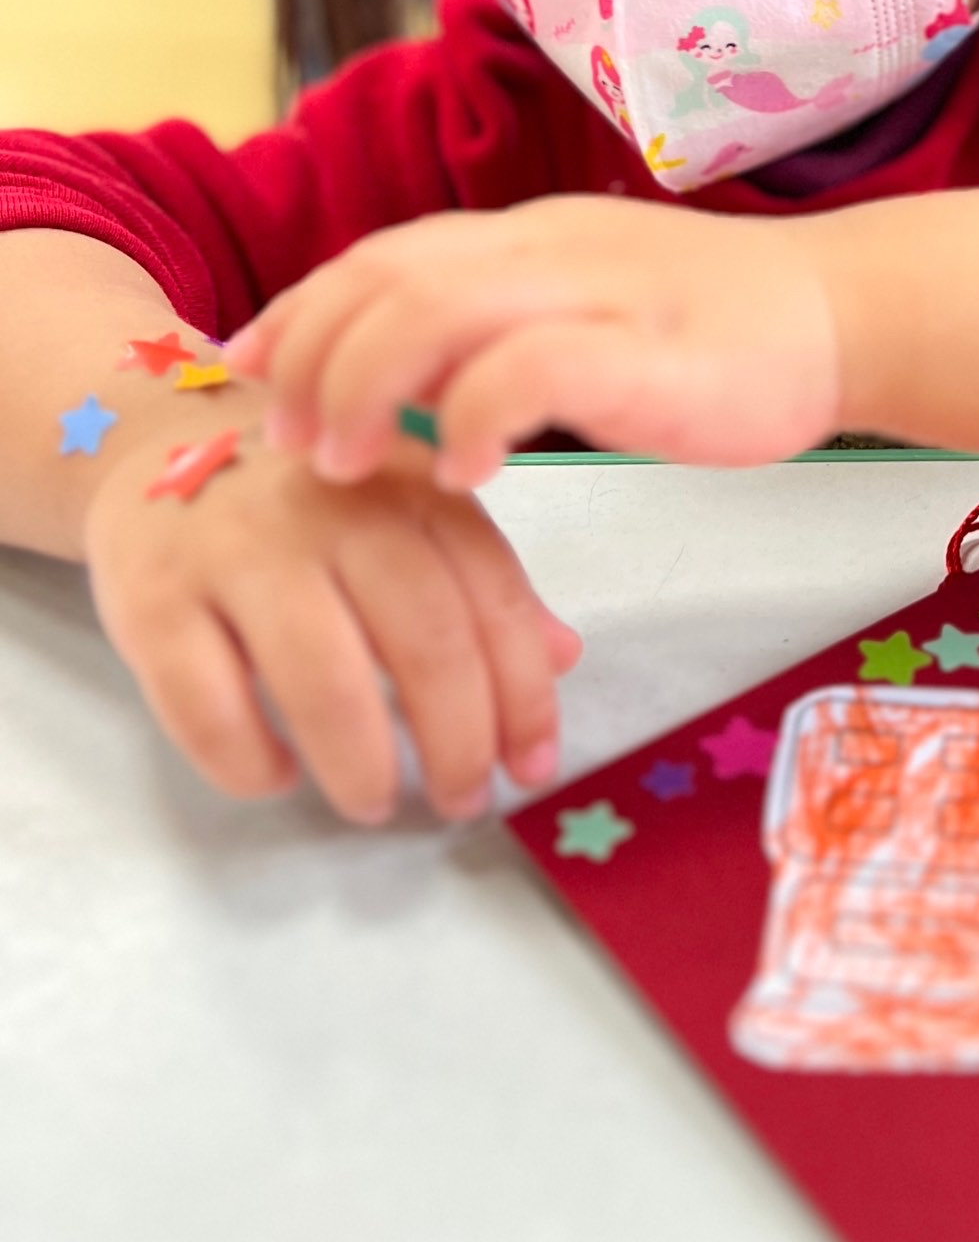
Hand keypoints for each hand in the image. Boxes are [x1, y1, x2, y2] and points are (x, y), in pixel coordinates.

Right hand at [86, 419, 580, 823]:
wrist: (158, 439)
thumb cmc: (310, 498)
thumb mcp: (407, 511)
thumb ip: (481, 581)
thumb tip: (563, 657)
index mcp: (409, 486)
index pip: (489, 596)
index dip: (523, 694)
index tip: (532, 766)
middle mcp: (331, 509)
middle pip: (421, 639)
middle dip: (457, 740)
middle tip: (463, 801)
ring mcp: (237, 550)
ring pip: (320, 677)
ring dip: (361, 763)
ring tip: (376, 802)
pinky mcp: (152, 597)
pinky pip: (206, 703)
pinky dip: (249, 759)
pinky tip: (277, 776)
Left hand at [224, 198, 843, 489]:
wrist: (845, 313)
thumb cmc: (720, 332)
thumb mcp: (592, 306)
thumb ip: (507, 326)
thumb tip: (410, 384)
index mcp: (529, 237)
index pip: (382, 253)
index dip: (302, 309)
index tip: (250, 371)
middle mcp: (545, 248)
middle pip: (384, 277)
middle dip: (310, 358)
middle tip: (284, 442)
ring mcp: (593, 291)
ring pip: (432, 310)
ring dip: (363, 387)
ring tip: (345, 465)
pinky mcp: (641, 350)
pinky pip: (525, 371)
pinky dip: (470, 418)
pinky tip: (461, 476)